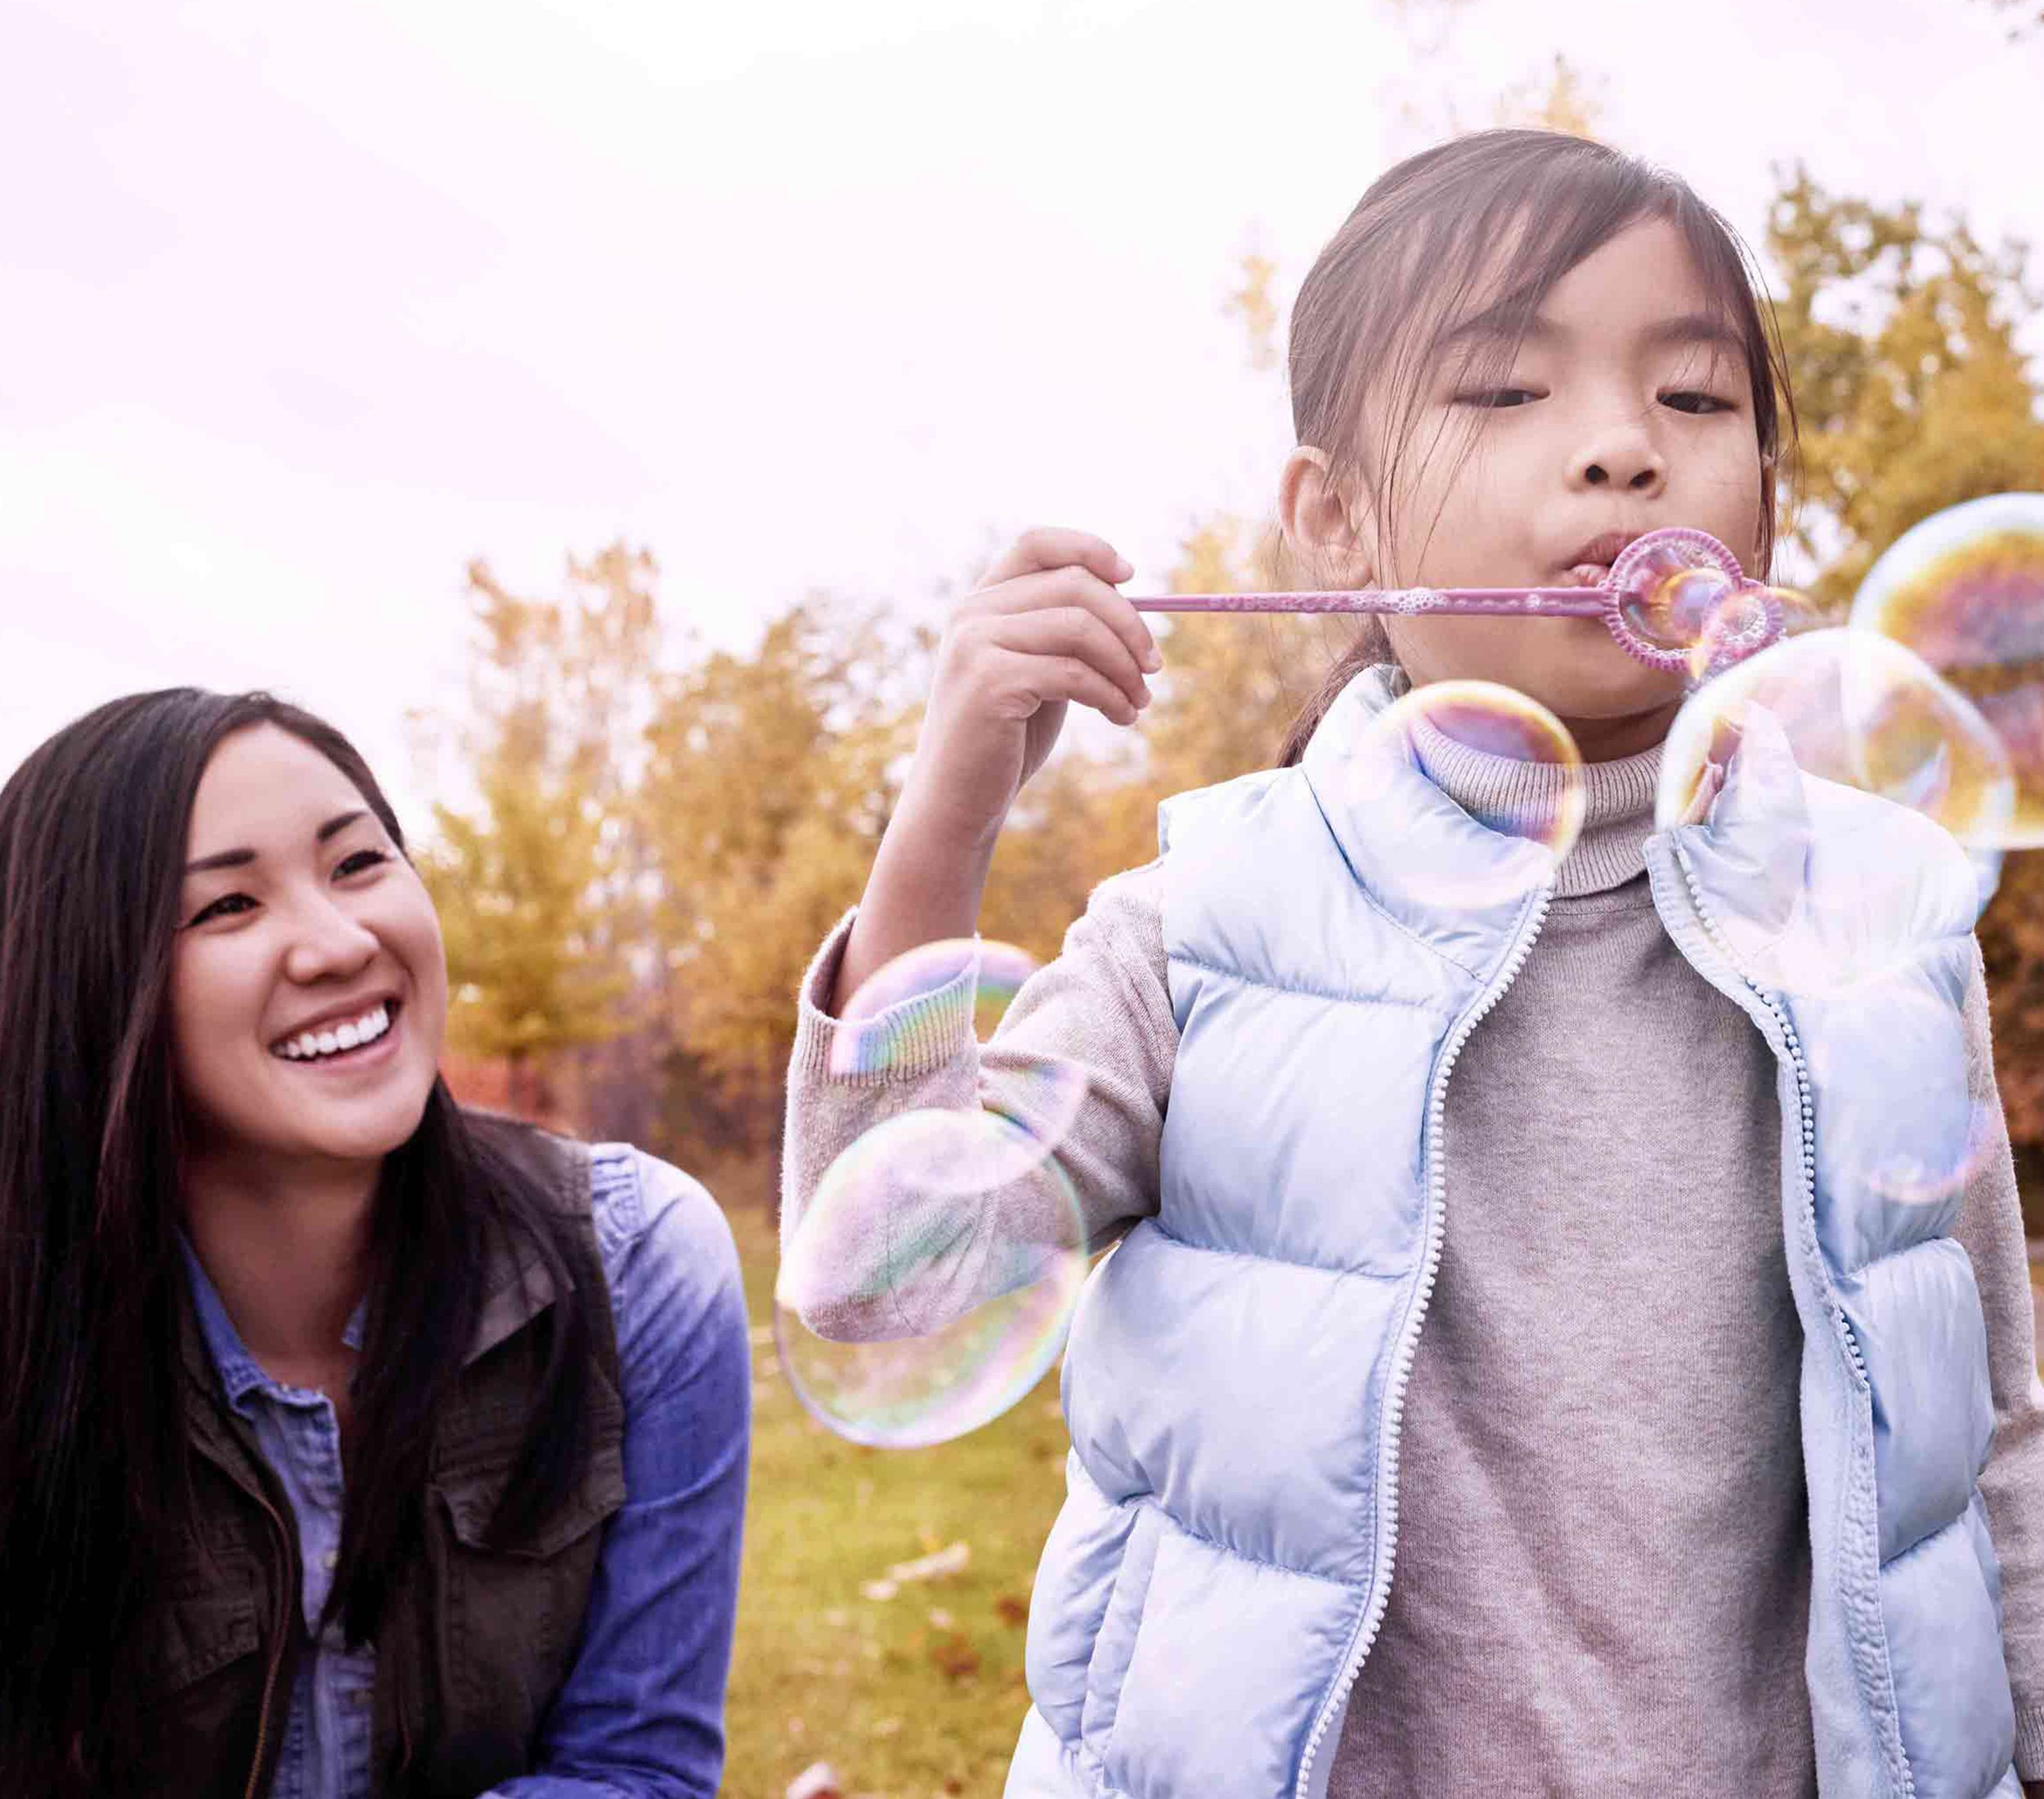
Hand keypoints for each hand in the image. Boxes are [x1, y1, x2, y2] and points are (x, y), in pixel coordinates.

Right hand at [905, 527, 1158, 848]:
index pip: (1037, 543)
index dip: (1090, 550)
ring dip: (1126, 665)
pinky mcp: (992, 682)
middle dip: (1129, 624)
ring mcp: (977, 644)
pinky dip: (1112, 695)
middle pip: (1074, 584)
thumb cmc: (1003, 738)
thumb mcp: (1035, 671)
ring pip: (1080, 626)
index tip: (1131, 579)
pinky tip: (1122, 718)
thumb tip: (1129, 600)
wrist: (957, 800)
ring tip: (1140, 700)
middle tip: (1154, 666)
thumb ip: (1063, 632)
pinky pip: (1075, 673)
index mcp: (981, 602)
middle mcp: (972, 613)